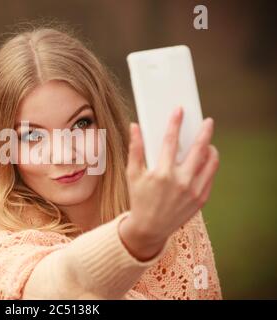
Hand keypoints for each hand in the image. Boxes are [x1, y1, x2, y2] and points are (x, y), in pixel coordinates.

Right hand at [119, 106, 219, 260]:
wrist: (150, 228)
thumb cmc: (139, 198)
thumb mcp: (132, 174)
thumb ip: (135, 149)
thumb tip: (134, 126)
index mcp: (162, 174)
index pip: (170, 141)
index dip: (175, 123)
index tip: (179, 111)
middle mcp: (180, 181)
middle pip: (198, 149)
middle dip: (205, 131)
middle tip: (208, 122)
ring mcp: (193, 190)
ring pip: (210, 162)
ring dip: (211, 148)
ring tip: (208, 143)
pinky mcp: (201, 198)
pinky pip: (210, 176)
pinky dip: (209, 165)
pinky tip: (205, 160)